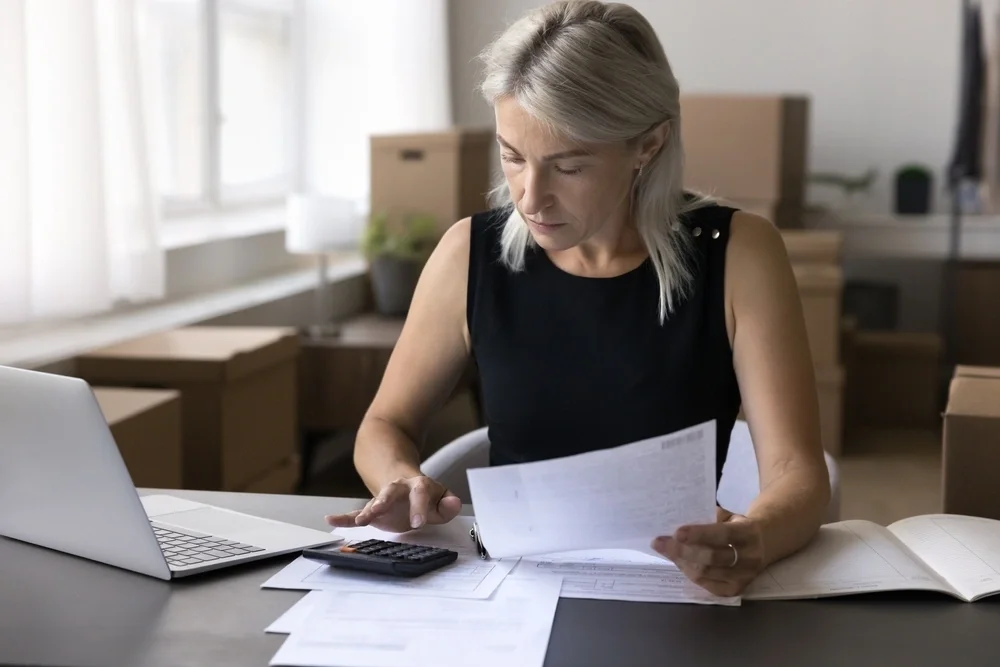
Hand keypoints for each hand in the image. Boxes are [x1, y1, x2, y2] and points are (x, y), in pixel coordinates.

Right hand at [325, 475, 462, 533]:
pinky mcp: (373, 510)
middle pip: (391, 492)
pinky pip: (356, 514)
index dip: (419, 506)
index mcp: (418, 485)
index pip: (420, 492)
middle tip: (376, 513)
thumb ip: (448, 504)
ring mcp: (384, 499)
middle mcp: (399, 489)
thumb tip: (454, 503)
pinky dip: (344, 518)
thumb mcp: (441, 499)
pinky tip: (331, 520)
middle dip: (384, 502)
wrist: (406, 483)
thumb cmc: (426, 496)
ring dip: (366, 510)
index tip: (418, 523)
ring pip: (374, 501)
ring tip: (359, 519)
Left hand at [651, 507, 765, 596]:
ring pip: (705, 573)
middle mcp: (750, 557)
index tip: (676, 532)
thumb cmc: (736, 525)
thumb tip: (676, 522)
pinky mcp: (737, 589)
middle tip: (658, 542)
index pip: (722, 534)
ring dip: (681, 561)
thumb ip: (708, 518)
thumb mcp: (727, 516)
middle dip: (681, 550)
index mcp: (748, 533)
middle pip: (710, 558)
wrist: (761, 544)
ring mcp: (745, 577)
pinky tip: (680, 561)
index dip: (698, 534)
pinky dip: (689, 572)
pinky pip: (706, 584)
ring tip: (666, 550)